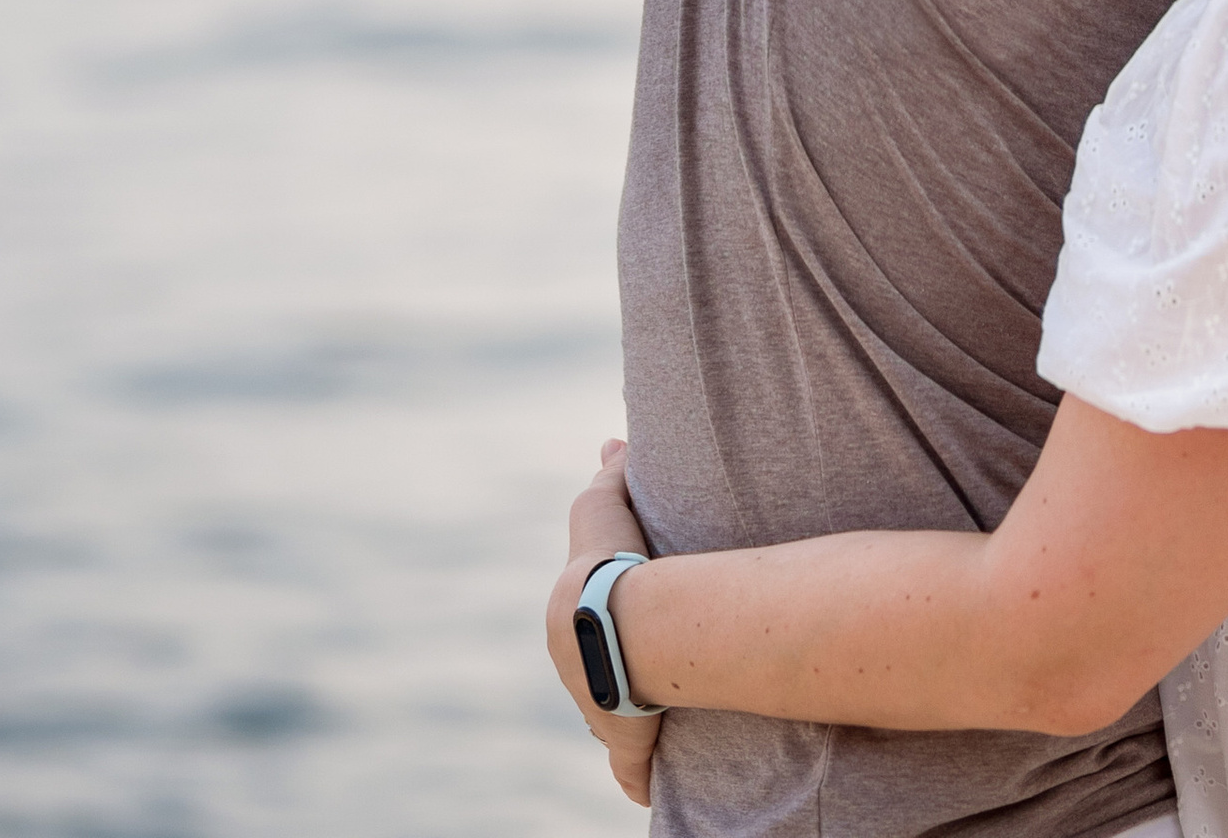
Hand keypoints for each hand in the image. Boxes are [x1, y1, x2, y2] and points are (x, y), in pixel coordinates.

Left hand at [548, 436, 662, 806]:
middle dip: (611, 672)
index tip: (621, 624)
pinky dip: (639, 776)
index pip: (581, 626)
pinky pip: (632, 768)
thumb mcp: (604, 505)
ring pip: (610, 719)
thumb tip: (612, 440)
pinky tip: (648, 787)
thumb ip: (611, 472)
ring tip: (660, 718)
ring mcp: (599, 711)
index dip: (603, 623)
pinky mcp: (625, 744)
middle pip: (594, 675)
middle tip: (645, 671)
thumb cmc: (613, 562)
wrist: (615, 620)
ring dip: (629, 719)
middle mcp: (577, 672)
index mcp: (566, 624)